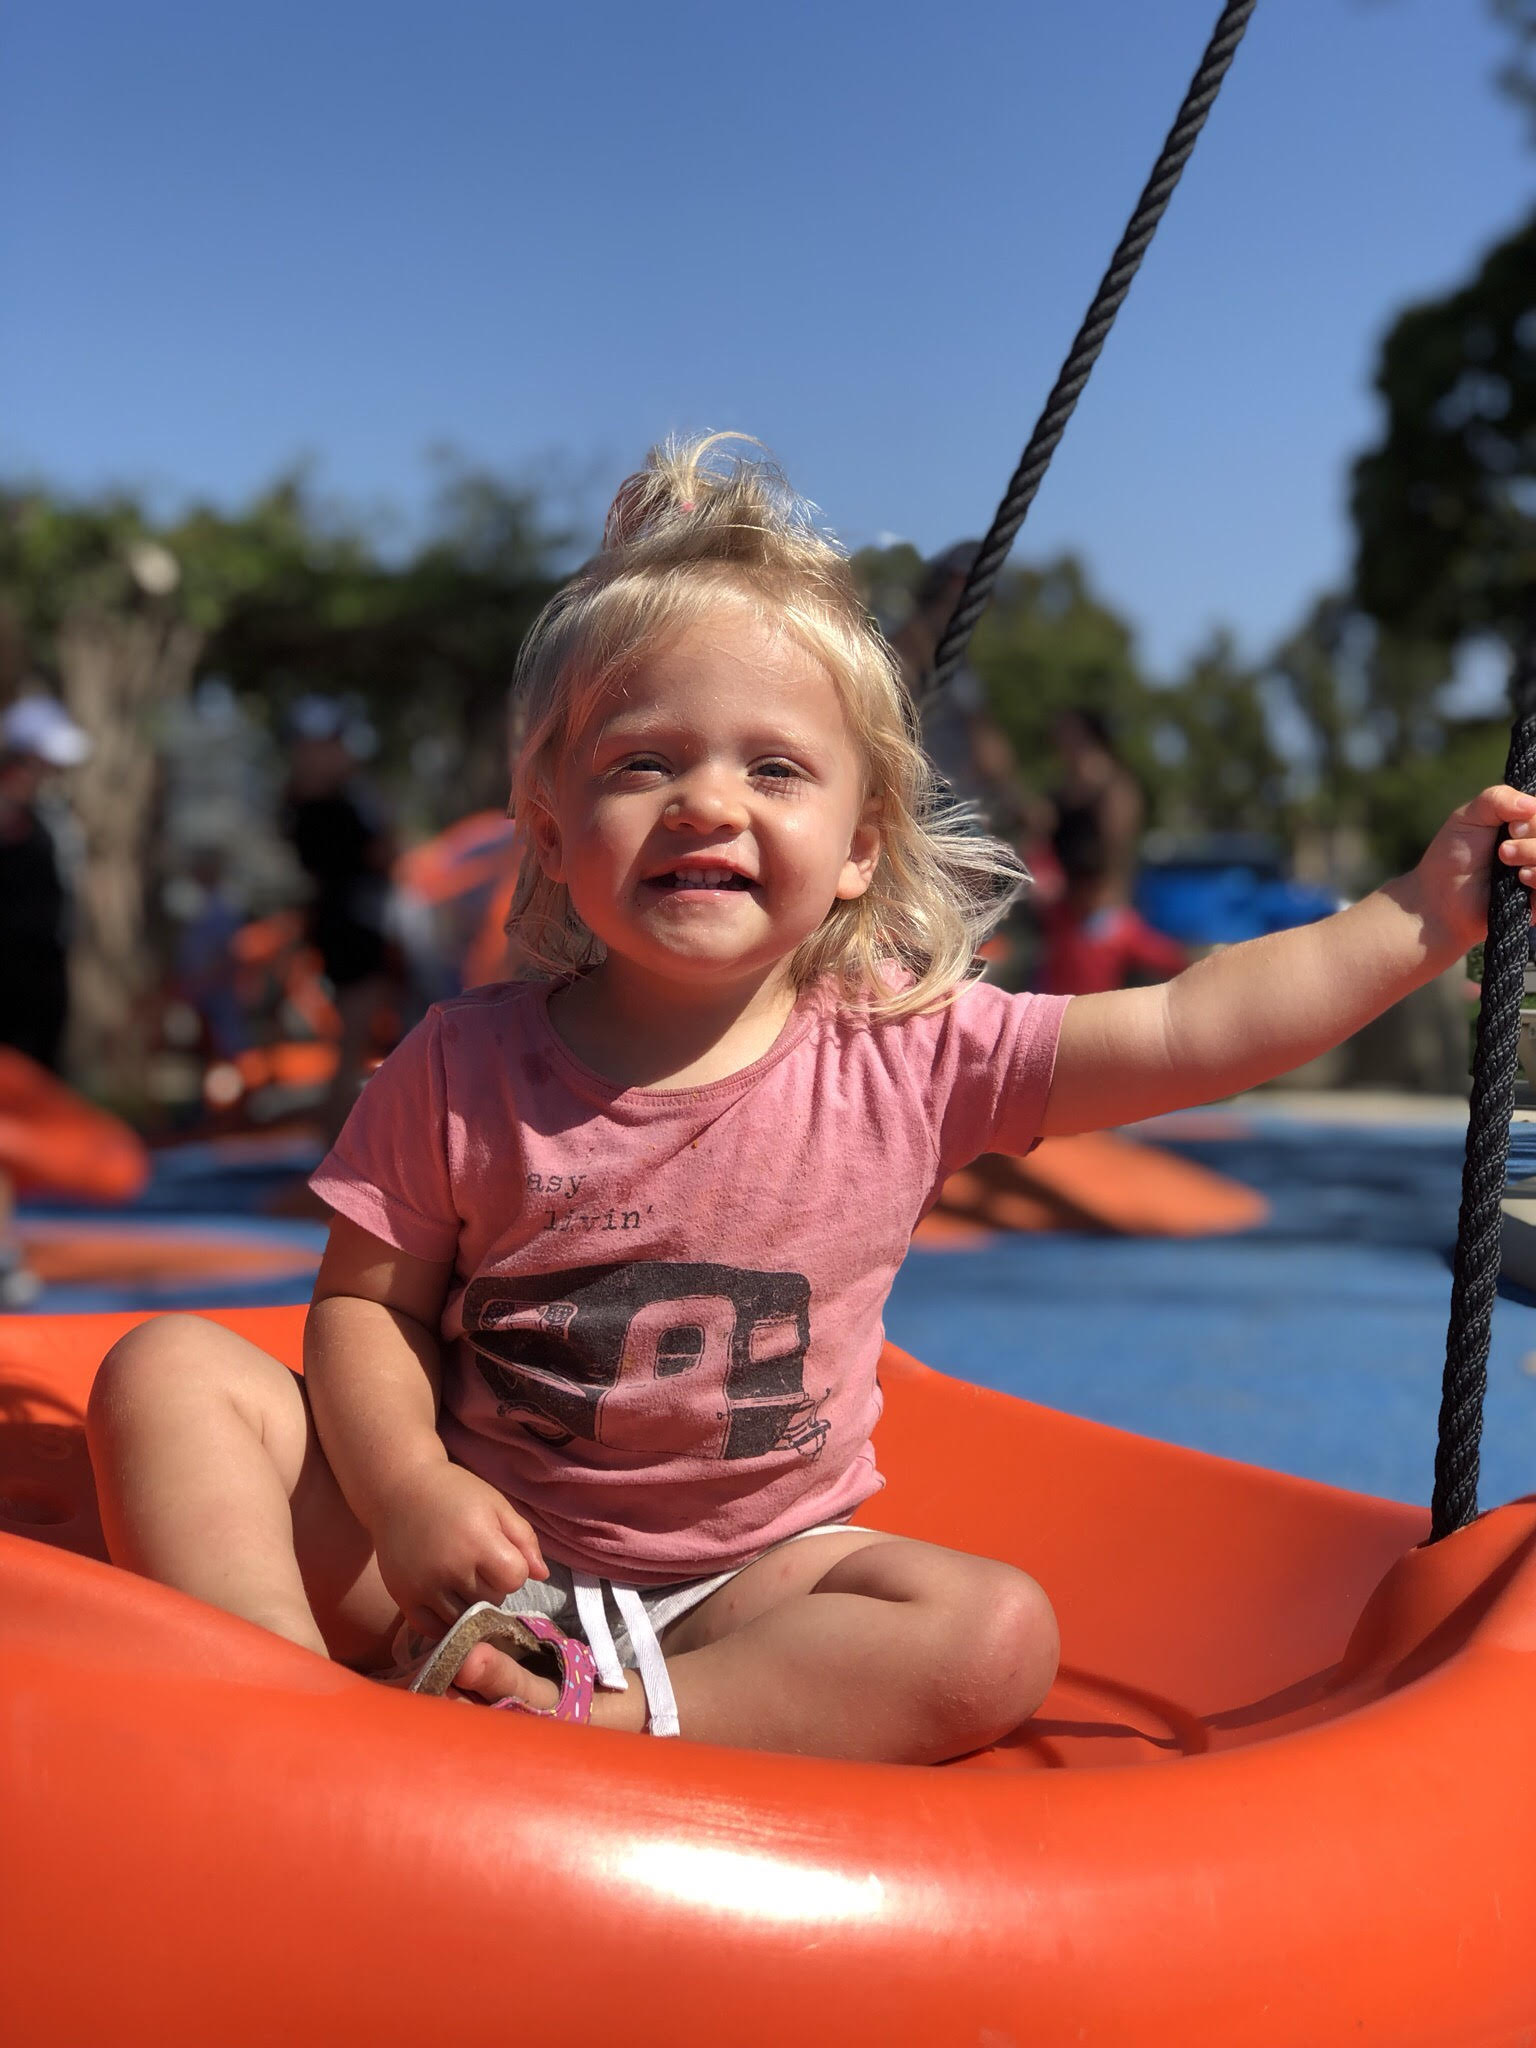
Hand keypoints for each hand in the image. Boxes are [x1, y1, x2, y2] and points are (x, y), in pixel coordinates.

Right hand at [370, 1461, 547, 1641]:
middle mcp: (451, 1568)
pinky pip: (433, 1629)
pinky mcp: (403, 1597)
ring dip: (470, 1605)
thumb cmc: (454, 1493)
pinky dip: (445, 1622)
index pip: (514, 1579)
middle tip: (478, 1565)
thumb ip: (523, 1538)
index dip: (513, 1568)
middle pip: (491, 1600)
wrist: (399, 1489)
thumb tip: (542, 1575)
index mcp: (478, 1540)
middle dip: (492, 1586)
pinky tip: (447, 1602)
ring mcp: (425, 1586)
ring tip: (462, 1581)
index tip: (501, 1554)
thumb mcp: (496, 1504)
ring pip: (465, 1618)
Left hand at [1409, 785, 1535, 953]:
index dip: (1534, 821)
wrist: (1438, 898)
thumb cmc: (1452, 855)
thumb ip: (1498, 799)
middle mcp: (1534, 847)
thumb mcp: (1469, 816)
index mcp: (1525, 825)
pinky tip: (1522, 878)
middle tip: (1503, 850)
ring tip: (1506, 861)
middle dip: (1531, 838)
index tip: (1512, 826)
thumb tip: (1531, 804)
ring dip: (1534, 855)